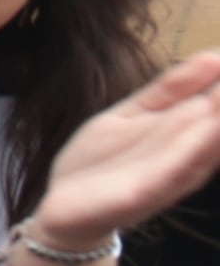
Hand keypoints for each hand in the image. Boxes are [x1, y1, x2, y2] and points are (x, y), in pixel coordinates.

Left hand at [17, 48, 219, 253]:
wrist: (62, 209)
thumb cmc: (103, 161)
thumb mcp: (133, 114)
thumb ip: (169, 89)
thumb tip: (214, 55)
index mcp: (187, 132)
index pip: (219, 100)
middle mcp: (188, 153)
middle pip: (219, 121)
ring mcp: (168, 175)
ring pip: (209, 146)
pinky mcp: (143, 194)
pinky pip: (174, 171)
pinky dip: (193, 151)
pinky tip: (208, 130)